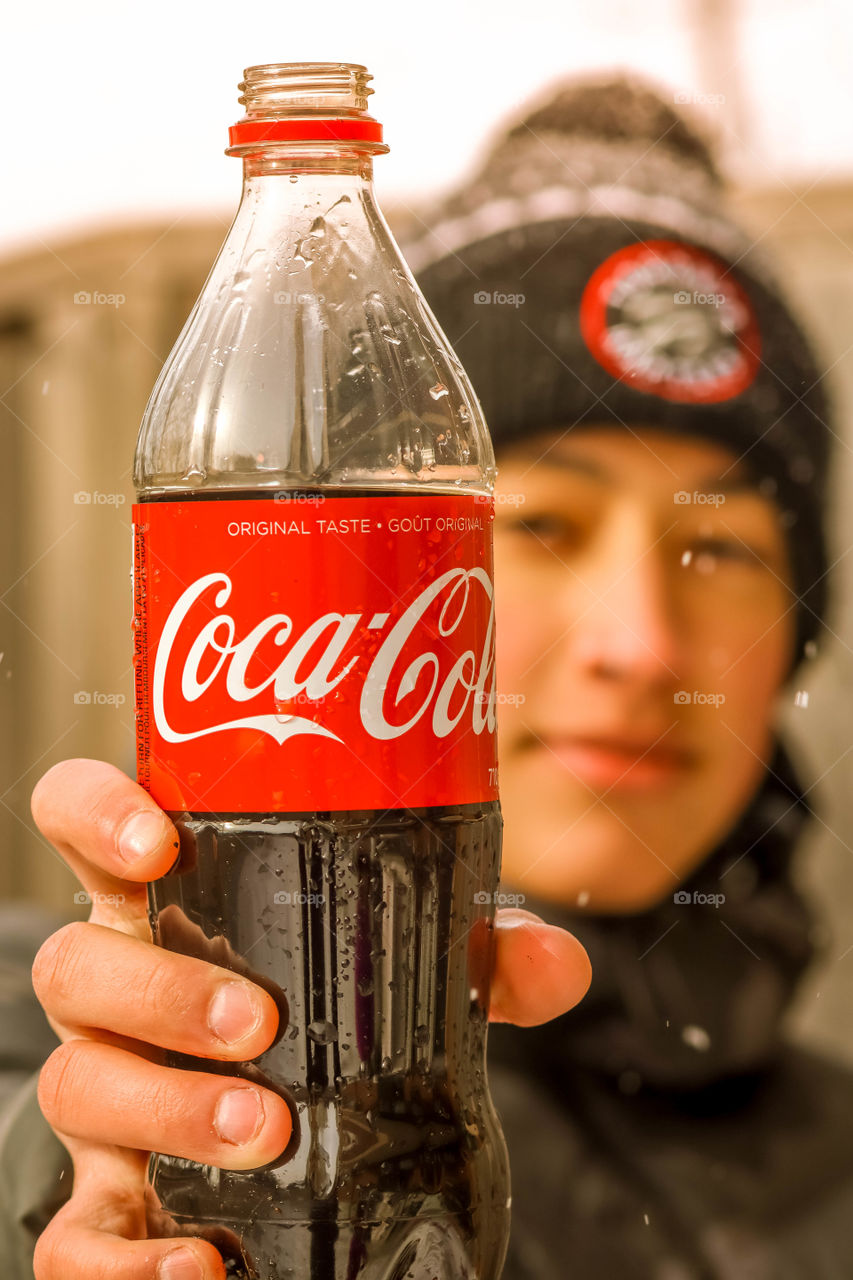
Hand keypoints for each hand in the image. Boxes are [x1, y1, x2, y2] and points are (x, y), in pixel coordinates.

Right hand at [30, 759, 590, 1278]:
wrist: (276, 1132)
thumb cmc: (319, 1010)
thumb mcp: (394, 969)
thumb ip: (477, 955)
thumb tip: (557, 961)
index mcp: (172, 902)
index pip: (84, 821)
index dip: (96, 813)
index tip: (158, 841)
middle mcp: (118, 989)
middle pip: (75, 964)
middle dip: (160, 990)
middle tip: (259, 1022)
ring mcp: (104, 1090)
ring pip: (74, 1083)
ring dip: (164, 1107)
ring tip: (263, 1128)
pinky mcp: (108, 1195)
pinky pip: (74, 1233)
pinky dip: (125, 1258)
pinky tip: (198, 1263)